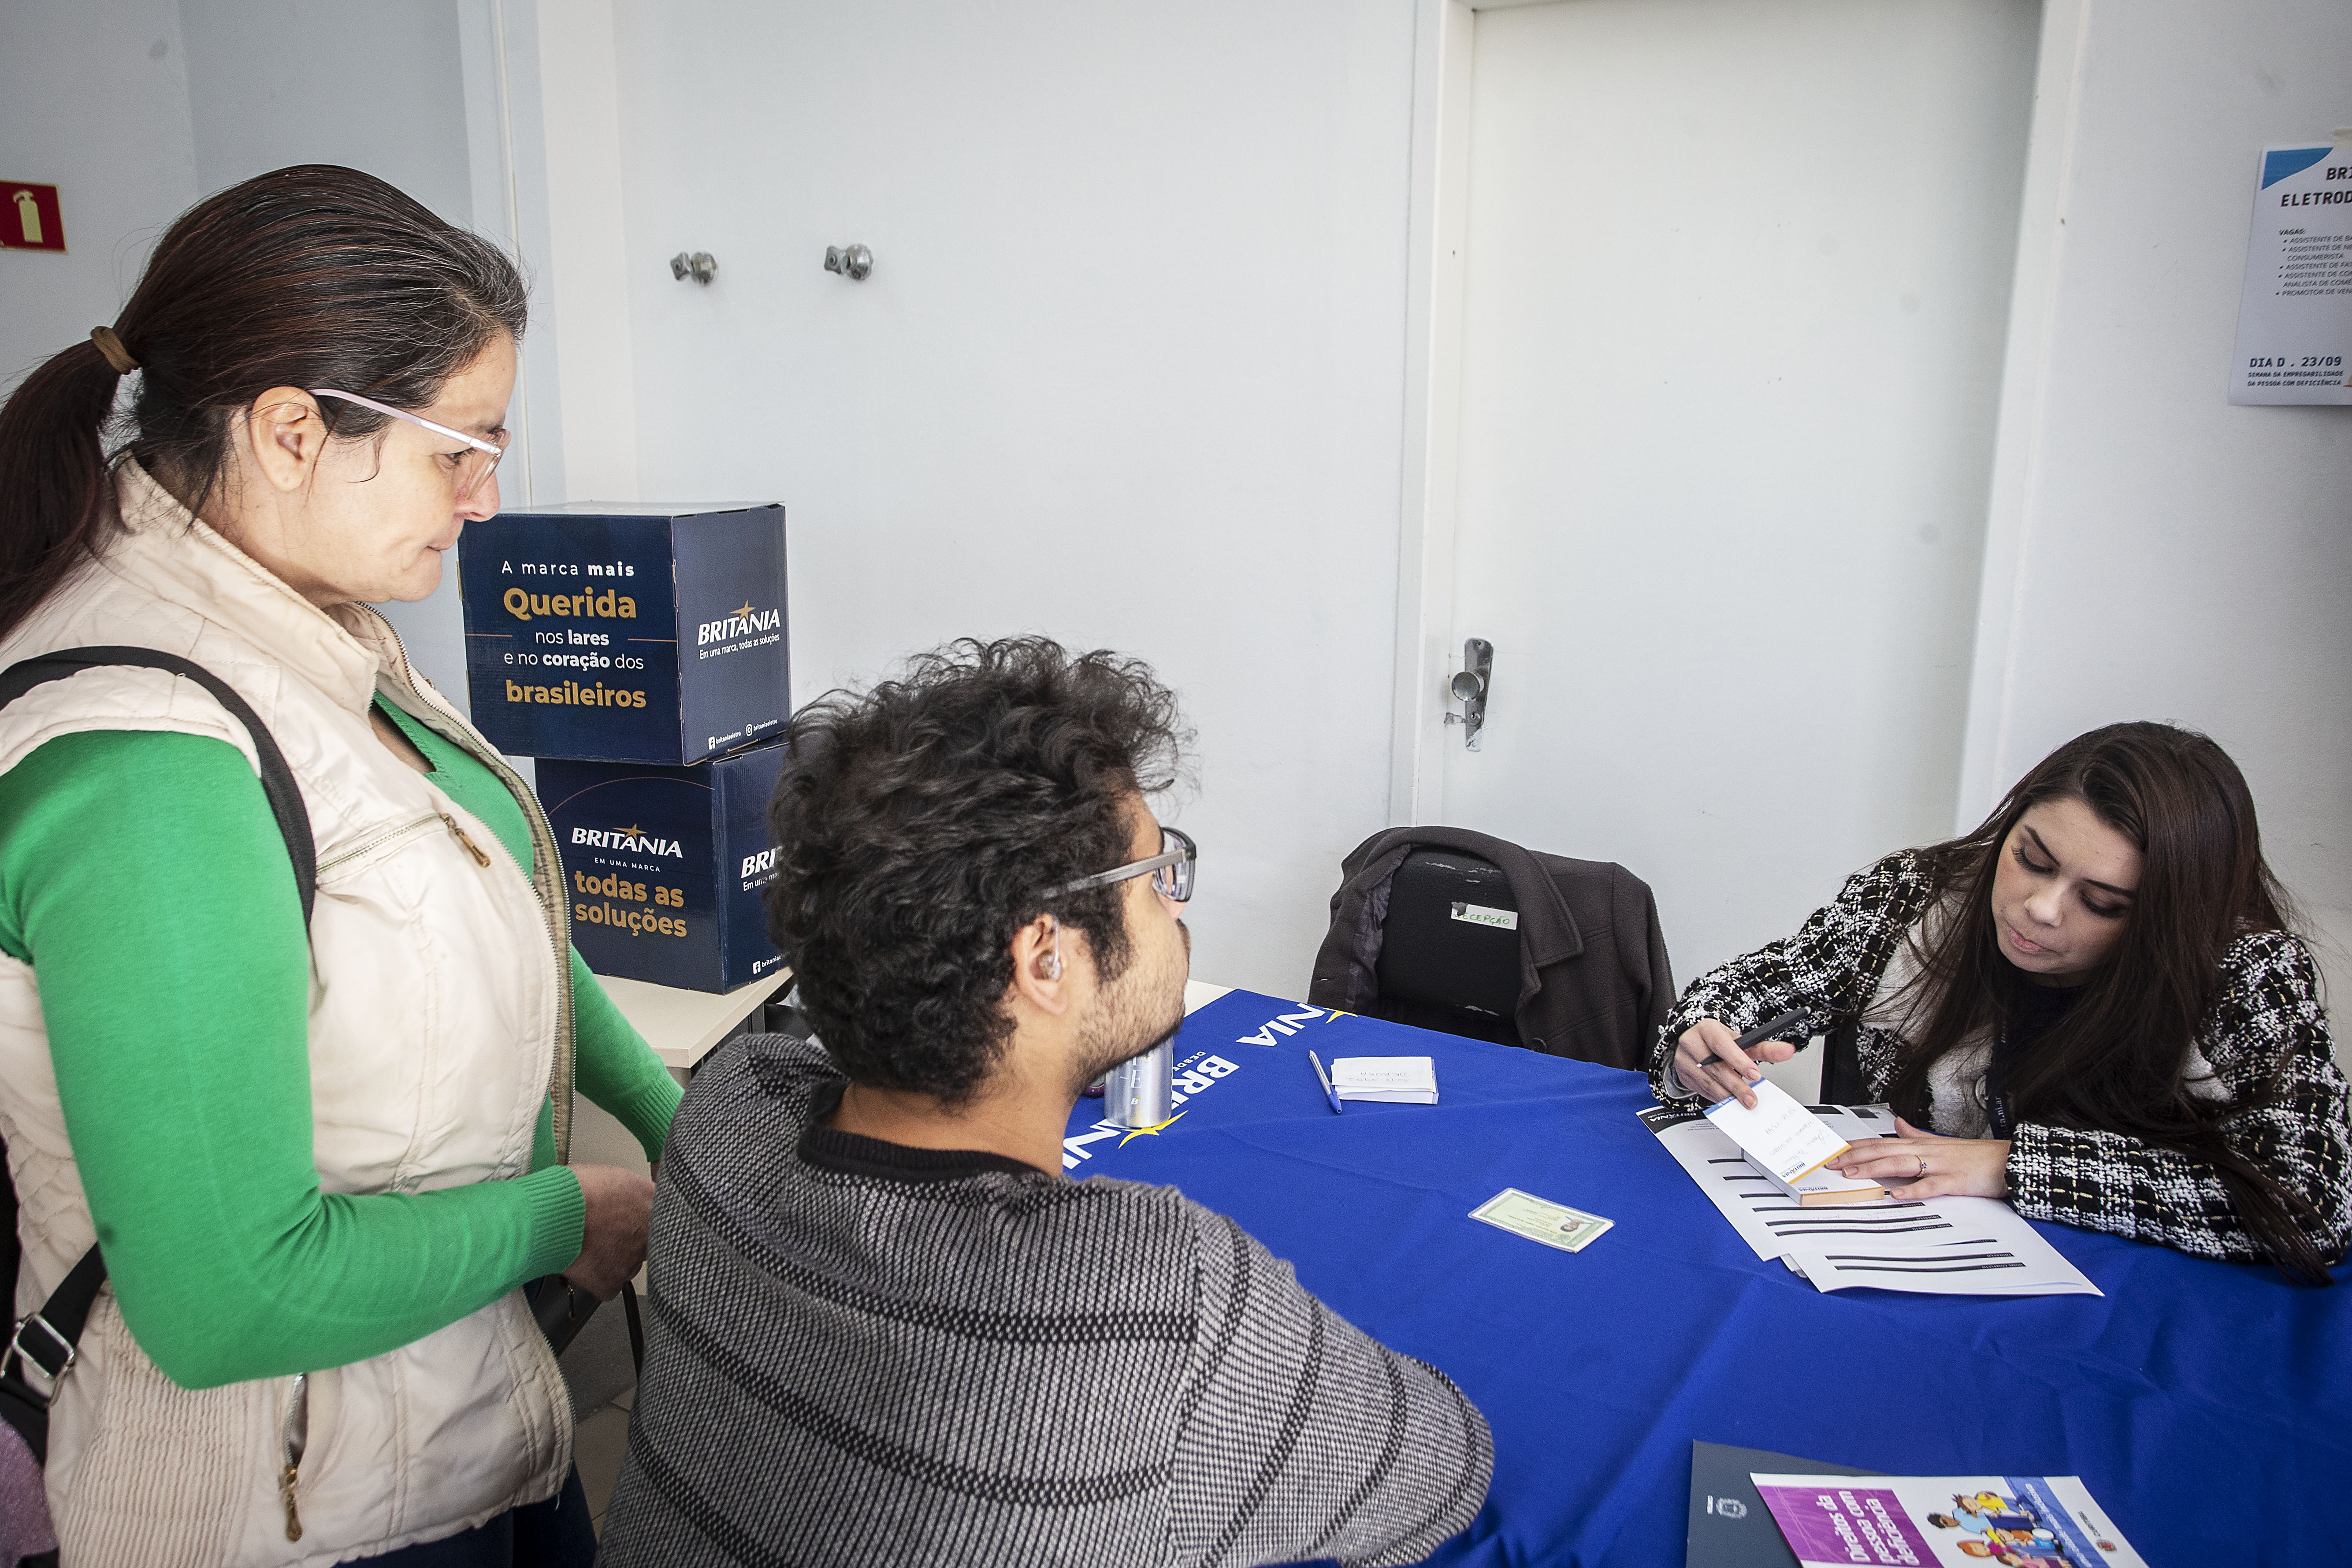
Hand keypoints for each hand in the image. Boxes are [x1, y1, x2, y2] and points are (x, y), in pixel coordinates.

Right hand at [562, 1164, 654, 1300]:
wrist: (550, 1215)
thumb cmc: (574, 1190)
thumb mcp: (615, 1176)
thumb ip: (636, 1191)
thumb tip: (635, 1197)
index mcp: (652, 1204)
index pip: (663, 1215)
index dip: (644, 1218)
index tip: (632, 1219)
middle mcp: (648, 1234)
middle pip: (647, 1242)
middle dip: (631, 1239)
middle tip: (609, 1232)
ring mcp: (631, 1260)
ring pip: (629, 1264)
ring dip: (615, 1257)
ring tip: (591, 1243)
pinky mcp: (611, 1282)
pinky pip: (609, 1284)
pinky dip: (598, 1277)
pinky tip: (585, 1262)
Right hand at [1673, 1017, 1797, 1108]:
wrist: (1692, 1041)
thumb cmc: (1719, 1040)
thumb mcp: (1740, 1040)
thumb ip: (1765, 1048)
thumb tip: (1788, 1051)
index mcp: (1707, 1029)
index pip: (1722, 1045)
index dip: (1738, 1060)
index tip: (1755, 1075)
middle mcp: (1692, 1043)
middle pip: (1714, 1067)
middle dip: (1736, 1085)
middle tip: (1751, 1099)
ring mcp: (1685, 1061)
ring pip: (1707, 1082)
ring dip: (1727, 1095)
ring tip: (1743, 1103)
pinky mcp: (1684, 1076)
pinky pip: (1702, 1090)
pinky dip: (1718, 1098)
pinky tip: (1730, 1102)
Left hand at [1831, 1117, 2010, 1199]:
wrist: (2008, 1160)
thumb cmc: (1975, 1155)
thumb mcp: (1941, 1142)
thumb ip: (1917, 1135)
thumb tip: (1898, 1125)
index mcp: (1921, 1144)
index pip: (1881, 1143)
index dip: (1857, 1147)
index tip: (1835, 1152)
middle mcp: (1926, 1151)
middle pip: (1884, 1151)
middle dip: (1855, 1157)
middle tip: (1831, 1163)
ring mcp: (1940, 1165)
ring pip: (1901, 1164)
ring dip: (1874, 1169)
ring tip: (1853, 1174)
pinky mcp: (1955, 1181)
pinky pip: (1931, 1185)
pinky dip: (1913, 1190)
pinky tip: (1897, 1194)